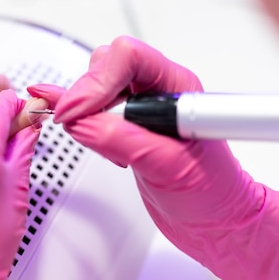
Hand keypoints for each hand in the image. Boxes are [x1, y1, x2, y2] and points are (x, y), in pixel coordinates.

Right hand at [28, 36, 278, 279]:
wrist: (216, 222)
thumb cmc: (214, 195)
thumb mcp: (172, 168)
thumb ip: (125, 141)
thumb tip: (83, 122)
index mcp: (178, 89)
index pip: (129, 57)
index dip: (97, 81)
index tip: (77, 113)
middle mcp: (159, 92)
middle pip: (107, 64)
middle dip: (88, 93)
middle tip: (78, 124)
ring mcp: (142, 109)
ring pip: (96, 84)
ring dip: (85, 109)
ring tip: (97, 141)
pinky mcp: (127, 127)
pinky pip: (94, 109)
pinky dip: (77, 115)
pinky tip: (63, 116)